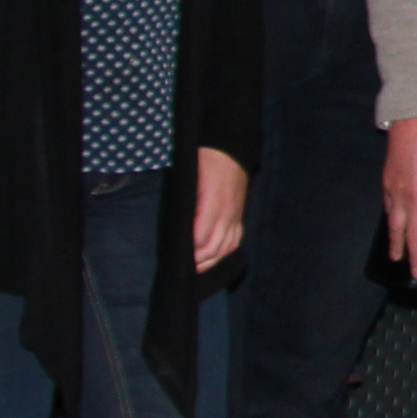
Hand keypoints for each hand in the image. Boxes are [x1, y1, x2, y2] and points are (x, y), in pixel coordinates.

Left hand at [190, 147, 249, 268]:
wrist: (230, 149)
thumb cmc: (205, 160)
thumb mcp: (190, 178)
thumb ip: (187, 203)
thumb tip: (181, 226)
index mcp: (213, 203)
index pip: (201, 236)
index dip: (190, 250)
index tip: (177, 257)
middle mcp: (227, 213)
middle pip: (215, 246)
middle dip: (200, 260)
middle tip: (184, 268)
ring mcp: (235, 215)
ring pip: (227, 246)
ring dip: (213, 259)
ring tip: (198, 267)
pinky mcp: (239, 215)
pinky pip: (236, 239)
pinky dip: (226, 251)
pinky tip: (217, 256)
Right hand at [384, 117, 416, 278]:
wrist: (414, 125)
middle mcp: (414, 202)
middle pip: (415, 237)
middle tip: (416, 273)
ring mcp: (397, 195)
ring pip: (396, 228)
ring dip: (397, 245)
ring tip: (397, 259)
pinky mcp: (386, 186)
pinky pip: (388, 211)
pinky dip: (391, 224)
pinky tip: (392, 231)